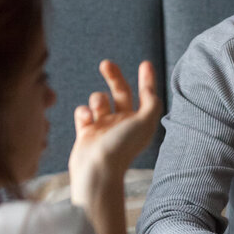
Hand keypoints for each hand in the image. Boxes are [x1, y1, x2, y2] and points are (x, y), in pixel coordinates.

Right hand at [69, 60, 160, 206]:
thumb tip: (150, 89)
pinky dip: (84, 112)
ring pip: (98, 99)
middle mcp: (123, 124)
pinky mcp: (86, 132)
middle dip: (114, 76)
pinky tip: (87, 122)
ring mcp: (104, 127)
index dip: (147, 80)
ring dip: (97, 100)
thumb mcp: (145, 122)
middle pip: (120, 92)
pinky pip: (82, 111)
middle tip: (106, 64)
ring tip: (98, 112)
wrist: (97, 170)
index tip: (145, 63)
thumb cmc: (122, 146)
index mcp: (140, 122)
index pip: (146, 96)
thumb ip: (151, 103)